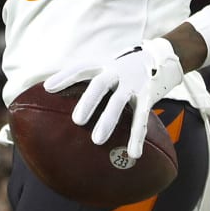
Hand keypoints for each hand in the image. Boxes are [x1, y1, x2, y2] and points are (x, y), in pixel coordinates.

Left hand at [43, 39, 183, 159]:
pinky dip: (137, 136)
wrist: (162, 56)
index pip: (82, 68)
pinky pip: (142, 117)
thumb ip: (89, 79)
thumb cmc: (126, 68)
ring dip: (108, 120)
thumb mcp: (108, 67)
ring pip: (119, 101)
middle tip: (77, 121)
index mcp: (104, 65)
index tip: (48, 88)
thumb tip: (55, 94)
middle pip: (100, 83)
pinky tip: (134, 153)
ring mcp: (133, 83)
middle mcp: (117, 71)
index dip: (65, 76)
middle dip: (88, 101)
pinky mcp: (148, 94)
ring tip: (97, 140)